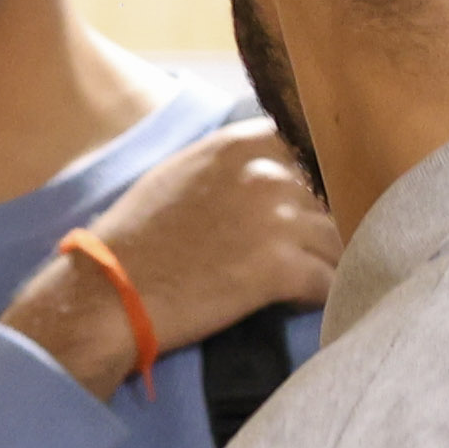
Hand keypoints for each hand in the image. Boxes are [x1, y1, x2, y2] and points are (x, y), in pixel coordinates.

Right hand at [1, 122, 333, 396]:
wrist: (108, 293)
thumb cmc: (135, 238)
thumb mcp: (182, 175)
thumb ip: (234, 165)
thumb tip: (279, 171)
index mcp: (240, 144)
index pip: (317, 148)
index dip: (323, 180)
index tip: (319, 202)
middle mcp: (264, 173)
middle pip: (334, 196)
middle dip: (328, 225)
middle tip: (312, 251)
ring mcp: (275, 219)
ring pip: (339, 239)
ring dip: (329, 262)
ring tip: (304, 282)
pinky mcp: (279, 268)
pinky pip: (328, 281)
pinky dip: (321, 297)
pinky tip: (297, 303)